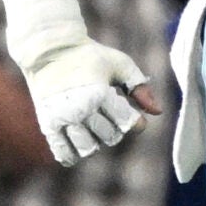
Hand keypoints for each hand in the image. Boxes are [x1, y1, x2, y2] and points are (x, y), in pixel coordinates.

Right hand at [23, 39, 159, 164]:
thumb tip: (157, 112)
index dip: (135, 122)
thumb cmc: (89, 55)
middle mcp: (80, 109)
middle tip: (108, 115)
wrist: (49, 50)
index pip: (127, 123)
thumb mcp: (120, 64)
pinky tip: (79, 143)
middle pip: (110, 138)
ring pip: (88, 149)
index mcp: (99, 93)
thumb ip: (140, 86)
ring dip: (96, 142)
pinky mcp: (48, 125)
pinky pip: (64, 153)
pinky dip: (74, 155)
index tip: (130, 113)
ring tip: (93, 127)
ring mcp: (62, 119)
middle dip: (116, 129)